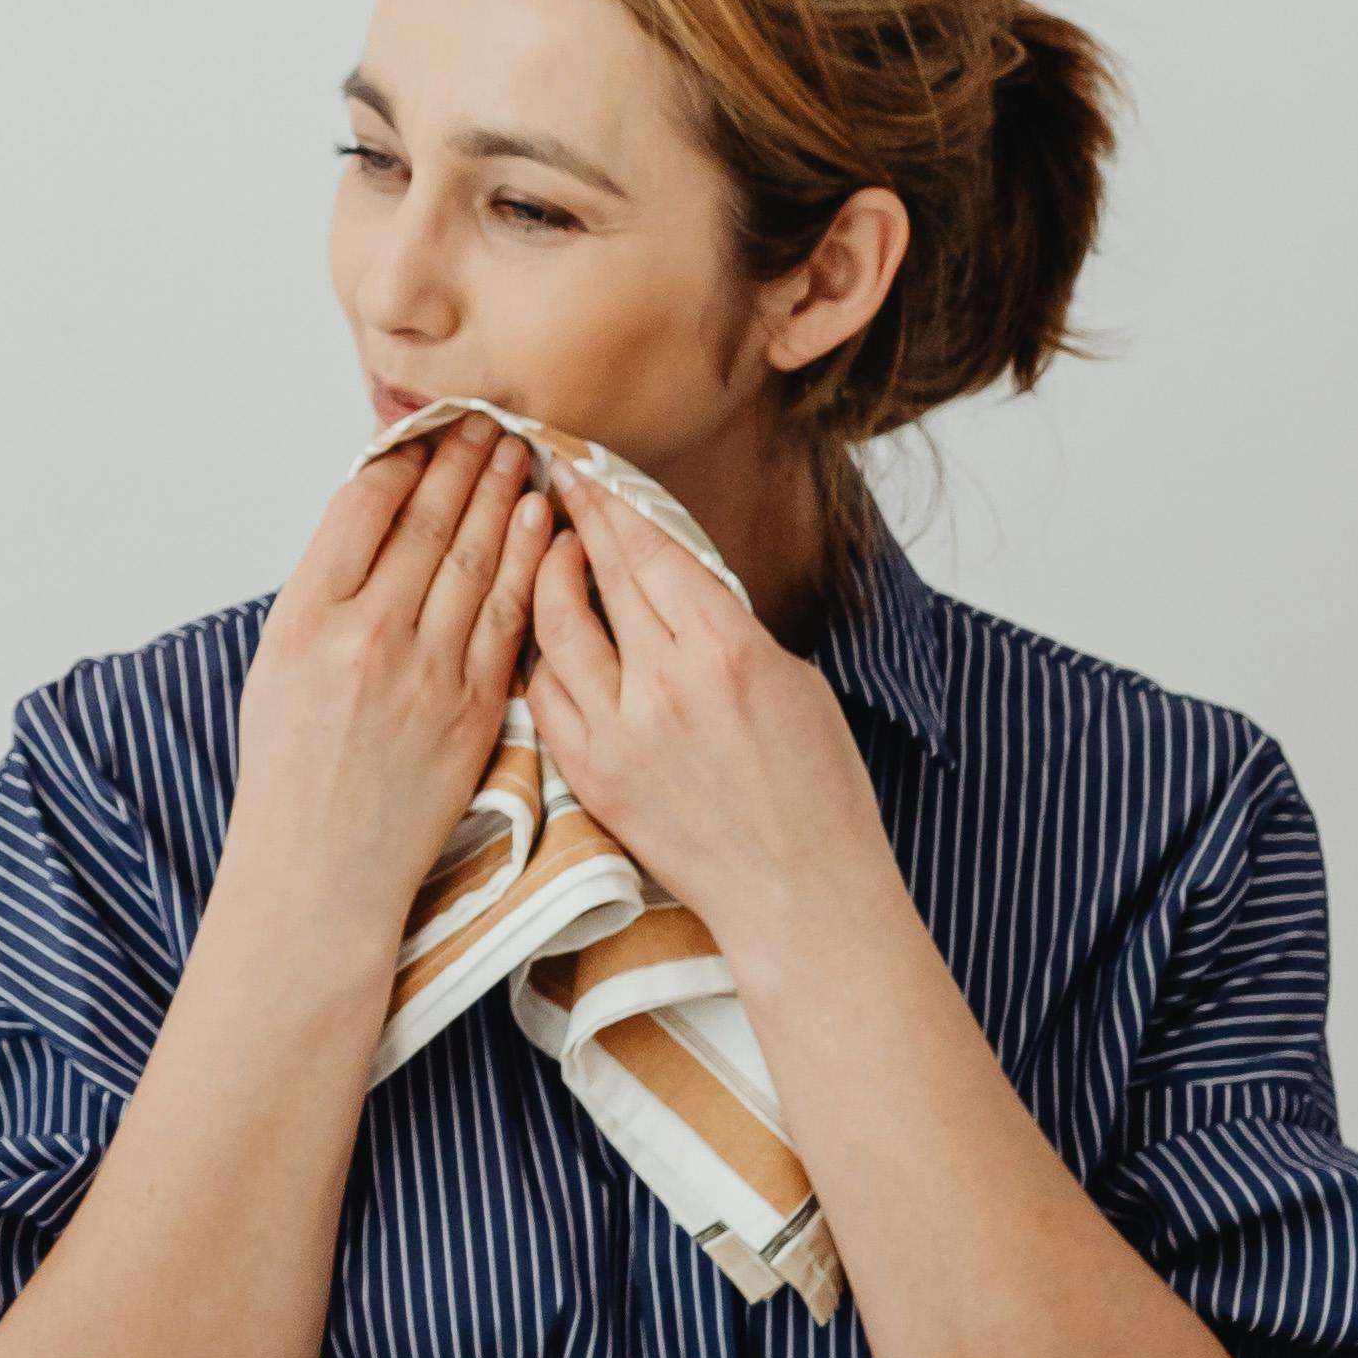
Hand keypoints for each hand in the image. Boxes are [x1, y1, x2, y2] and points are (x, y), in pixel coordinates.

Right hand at [215, 421, 554, 981]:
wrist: (321, 869)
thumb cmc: (291, 770)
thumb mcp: (276, 664)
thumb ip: (324, 591)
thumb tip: (376, 518)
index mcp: (304, 618)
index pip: (364, 506)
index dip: (404, 457)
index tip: (427, 427)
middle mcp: (365, 636)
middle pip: (428, 521)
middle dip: (464, 460)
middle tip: (491, 418)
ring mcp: (424, 672)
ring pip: (476, 558)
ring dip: (503, 494)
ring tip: (520, 450)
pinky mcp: (473, 709)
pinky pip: (509, 618)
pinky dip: (530, 562)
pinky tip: (541, 521)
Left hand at [526, 481, 895, 956]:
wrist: (800, 894)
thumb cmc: (817, 791)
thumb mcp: (793, 680)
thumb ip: (725, 625)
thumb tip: (671, 580)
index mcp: (727, 648)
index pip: (652, 548)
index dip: (612, 499)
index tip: (584, 463)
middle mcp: (665, 684)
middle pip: (600, 575)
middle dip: (574, 520)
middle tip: (551, 480)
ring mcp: (620, 732)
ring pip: (555, 630)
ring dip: (545, 580)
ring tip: (548, 552)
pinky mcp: (592, 775)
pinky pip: (545, 695)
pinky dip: (540, 654)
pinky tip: (545, 633)